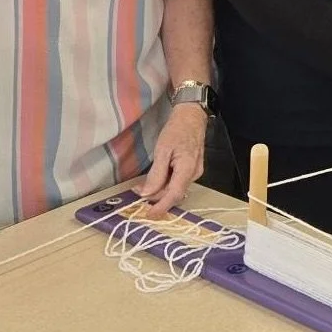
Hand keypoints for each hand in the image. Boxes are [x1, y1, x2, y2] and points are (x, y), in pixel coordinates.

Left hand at [138, 102, 207, 216]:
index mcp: (188, 169)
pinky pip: (177, 182)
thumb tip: (148, 193)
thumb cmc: (177, 129)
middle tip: (137, 191)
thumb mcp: (162, 150)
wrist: (191, 116)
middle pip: (174, 193)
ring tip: (143, 185)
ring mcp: (195, 172)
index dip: (161, 207)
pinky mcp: (192, 169)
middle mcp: (194, 174)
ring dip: (159, 190)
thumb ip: (156, 174)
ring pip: (175, 188)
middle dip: (155, 196)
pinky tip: (155, 179)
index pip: (174, 195)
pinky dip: (165, 184)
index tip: (148, 214)